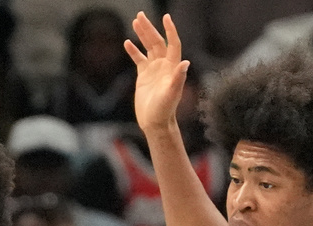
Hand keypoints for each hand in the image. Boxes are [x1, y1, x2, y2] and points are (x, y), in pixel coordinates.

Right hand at [124, 13, 189, 133]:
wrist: (155, 122)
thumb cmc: (164, 110)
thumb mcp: (171, 94)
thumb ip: (178, 78)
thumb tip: (185, 63)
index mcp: (172, 67)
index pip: (172, 43)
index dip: (170, 30)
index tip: (166, 17)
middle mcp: (164, 65)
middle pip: (157, 42)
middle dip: (149, 28)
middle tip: (140, 15)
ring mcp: (154, 70)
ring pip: (148, 47)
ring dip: (142, 35)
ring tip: (135, 22)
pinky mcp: (144, 76)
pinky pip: (139, 59)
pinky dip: (133, 51)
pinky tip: (127, 42)